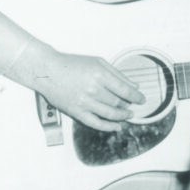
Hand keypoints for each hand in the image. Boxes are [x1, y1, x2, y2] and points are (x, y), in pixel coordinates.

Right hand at [16, 46, 145, 131]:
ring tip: (128, 115)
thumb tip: (134, 86)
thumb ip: (117, 74)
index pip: (125, 90)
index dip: (136, 97)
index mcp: (100, 75)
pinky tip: (117, 126)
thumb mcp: (98, 62)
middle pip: (118, 103)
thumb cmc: (72, 64)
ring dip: (122, 117)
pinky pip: (95, 123)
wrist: (47, 71)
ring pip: (110, 114)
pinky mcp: (76, 112)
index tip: (142, 99)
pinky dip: (108, 127)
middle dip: (129, 106)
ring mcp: (84, 102)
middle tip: (133, 106)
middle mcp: (93, 90)